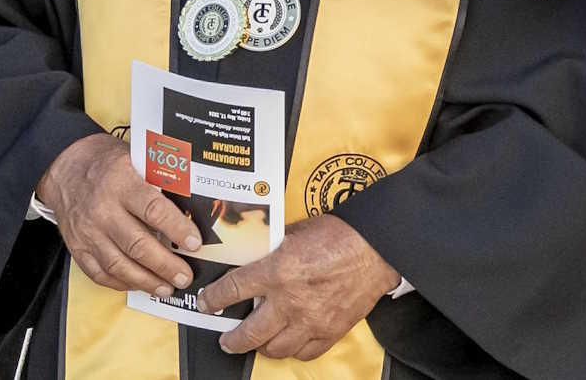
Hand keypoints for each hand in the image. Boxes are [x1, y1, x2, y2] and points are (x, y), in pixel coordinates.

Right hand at [36, 132, 199, 294]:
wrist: (65, 168)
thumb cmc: (108, 163)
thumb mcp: (137, 158)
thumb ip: (163, 178)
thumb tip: (195, 201)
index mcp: (122, 183)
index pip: (153, 210)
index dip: (177, 229)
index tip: (195, 243)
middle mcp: (103, 210)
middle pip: (137, 245)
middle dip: (165, 265)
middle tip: (185, 276)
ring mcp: (88, 232)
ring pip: (119, 265)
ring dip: (146, 281)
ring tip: (167, 287)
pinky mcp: (77, 247)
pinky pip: (99, 273)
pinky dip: (121, 283)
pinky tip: (140, 285)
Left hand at [194, 214, 402, 359]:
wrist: (378, 248)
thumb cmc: (341, 235)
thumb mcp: (297, 232)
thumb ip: (273, 249)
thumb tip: (255, 255)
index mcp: (277, 271)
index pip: (232, 291)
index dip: (213, 300)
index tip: (207, 304)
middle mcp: (290, 301)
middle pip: (248, 333)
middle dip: (231, 340)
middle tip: (226, 339)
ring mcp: (311, 320)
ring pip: (275, 349)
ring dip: (262, 347)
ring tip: (258, 342)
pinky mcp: (331, 330)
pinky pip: (305, 352)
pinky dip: (293, 350)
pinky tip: (289, 342)